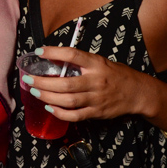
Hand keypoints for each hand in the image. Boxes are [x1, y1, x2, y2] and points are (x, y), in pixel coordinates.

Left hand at [22, 46, 148, 122]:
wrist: (137, 93)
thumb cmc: (116, 75)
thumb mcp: (100, 62)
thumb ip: (80, 62)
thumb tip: (54, 58)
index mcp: (97, 64)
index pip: (73, 55)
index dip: (55, 53)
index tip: (39, 51)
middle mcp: (96, 81)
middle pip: (66, 83)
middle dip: (43, 82)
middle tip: (29, 79)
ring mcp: (96, 98)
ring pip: (68, 101)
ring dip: (48, 97)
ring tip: (35, 93)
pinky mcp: (96, 113)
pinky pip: (75, 116)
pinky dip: (60, 113)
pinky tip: (49, 108)